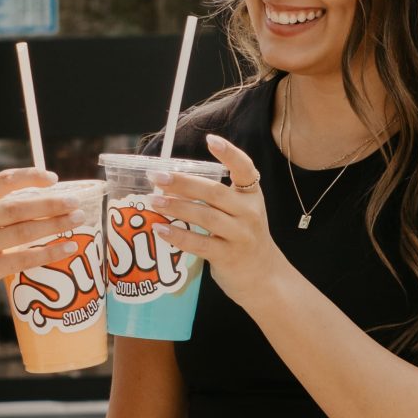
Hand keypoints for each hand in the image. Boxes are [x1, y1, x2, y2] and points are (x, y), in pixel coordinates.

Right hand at [0, 166, 80, 358]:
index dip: (30, 177)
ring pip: (24, 230)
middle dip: (51, 202)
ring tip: (77, 220)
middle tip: (76, 202)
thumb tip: (32, 204)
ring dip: (55, 224)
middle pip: (18, 205)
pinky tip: (67, 248)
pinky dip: (48, 252)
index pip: (1, 181)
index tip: (52, 178)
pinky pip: (23, 258)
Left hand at [153, 133, 286, 311]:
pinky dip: (178, 235)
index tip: (210, 141)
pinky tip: (160, 229)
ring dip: (176, 207)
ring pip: (205, 217)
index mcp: (252, 195)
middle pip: (214, 192)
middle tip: (158, 177)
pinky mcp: (228, 257)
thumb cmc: (243, 237)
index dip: (229, 153)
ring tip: (154, 200)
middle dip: (183, 183)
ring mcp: (240, 236)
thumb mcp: (241, 211)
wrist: (264, 276)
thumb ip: (216, 196)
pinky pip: (199, 244)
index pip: (245, 168)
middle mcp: (249, 212)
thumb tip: (171, 181)